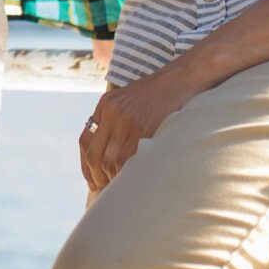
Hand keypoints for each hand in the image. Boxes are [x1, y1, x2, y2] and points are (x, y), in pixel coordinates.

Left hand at [78, 68, 202, 191]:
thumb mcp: (129, 100)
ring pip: (112, 159)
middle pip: (95, 154)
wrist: (183, 77)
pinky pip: (131, 157)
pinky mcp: (145, 126)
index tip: (92, 182)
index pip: (85, 141)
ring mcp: (128, 119)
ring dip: (114, 178)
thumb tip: (107, 156)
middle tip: (104, 191)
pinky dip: (129, 172)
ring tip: (121, 189)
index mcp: (105, 104)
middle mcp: (112, 111)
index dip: (86, 166)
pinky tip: (133, 180)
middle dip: (97, 177)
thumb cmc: (160, 93)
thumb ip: (115, 120)